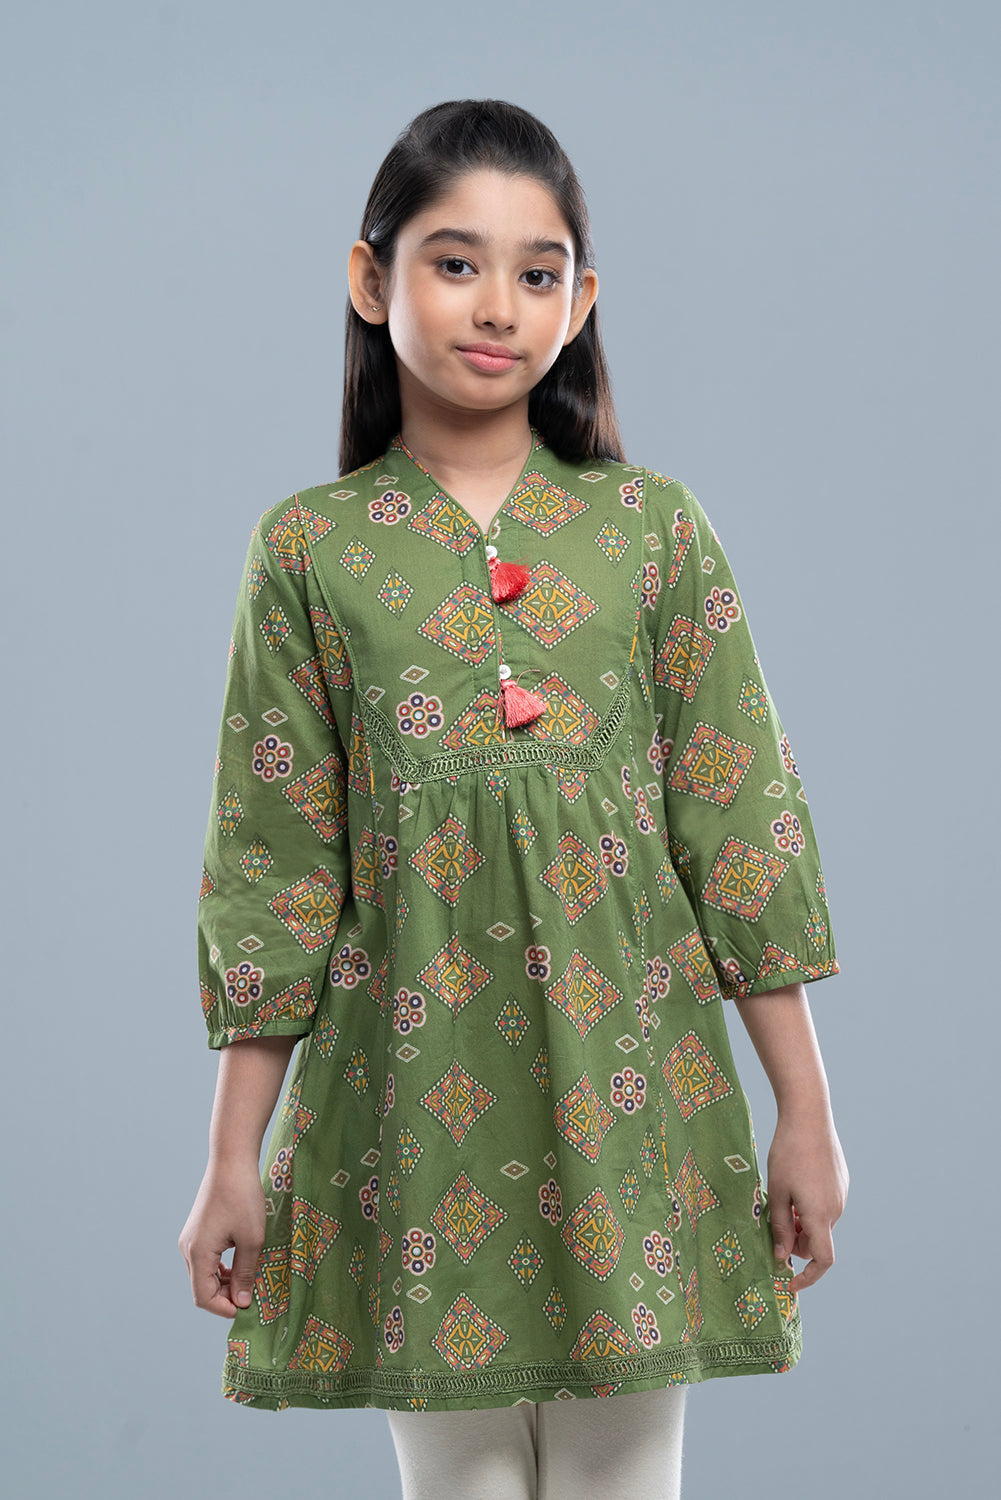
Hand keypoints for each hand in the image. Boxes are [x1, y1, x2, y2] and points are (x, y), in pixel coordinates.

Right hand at [178, 1159, 266, 1318]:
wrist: (231, 1161)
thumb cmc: (243, 1198)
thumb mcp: (252, 1239)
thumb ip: (246, 1273)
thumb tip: (242, 1302)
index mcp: (198, 1254)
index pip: (204, 1297)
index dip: (224, 1309)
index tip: (247, 1308)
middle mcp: (188, 1249)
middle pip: (202, 1288)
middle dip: (225, 1297)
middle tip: (252, 1295)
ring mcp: (190, 1239)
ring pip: (203, 1274)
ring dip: (224, 1283)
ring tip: (249, 1280)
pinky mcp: (197, 1231)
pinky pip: (205, 1260)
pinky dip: (221, 1269)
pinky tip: (240, 1265)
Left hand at [765, 1110, 848, 1292]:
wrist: (809, 1117)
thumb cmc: (788, 1153)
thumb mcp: (776, 1192)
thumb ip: (780, 1227)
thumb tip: (781, 1257)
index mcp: (820, 1216)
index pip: (823, 1260)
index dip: (809, 1277)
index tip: (790, 1282)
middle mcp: (836, 1209)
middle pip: (818, 1241)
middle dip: (797, 1243)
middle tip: (774, 1227)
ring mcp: (841, 1195)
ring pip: (821, 1223)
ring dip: (803, 1224)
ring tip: (782, 1200)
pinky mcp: (841, 1182)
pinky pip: (826, 1205)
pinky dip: (810, 1208)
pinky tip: (795, 1185)